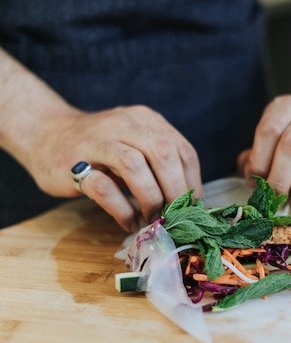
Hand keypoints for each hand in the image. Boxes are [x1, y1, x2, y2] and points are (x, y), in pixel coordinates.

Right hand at [28, 105, 202, 231]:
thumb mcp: (132, 143)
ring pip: (134, 165)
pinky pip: (103, 188)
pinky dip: (122, 209)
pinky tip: (128, 222)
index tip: (194, 208)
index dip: (192, 182)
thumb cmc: (97, 146)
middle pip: (163, 153)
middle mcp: (124, 125)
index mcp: (145, 120)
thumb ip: (157, 163)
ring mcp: (97, 142)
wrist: (44, 133)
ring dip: (150, 198)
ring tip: (153, 219)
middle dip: (176, 190)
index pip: (181, 149)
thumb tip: (189, 201)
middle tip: (177, 217)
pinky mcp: (74, 165)